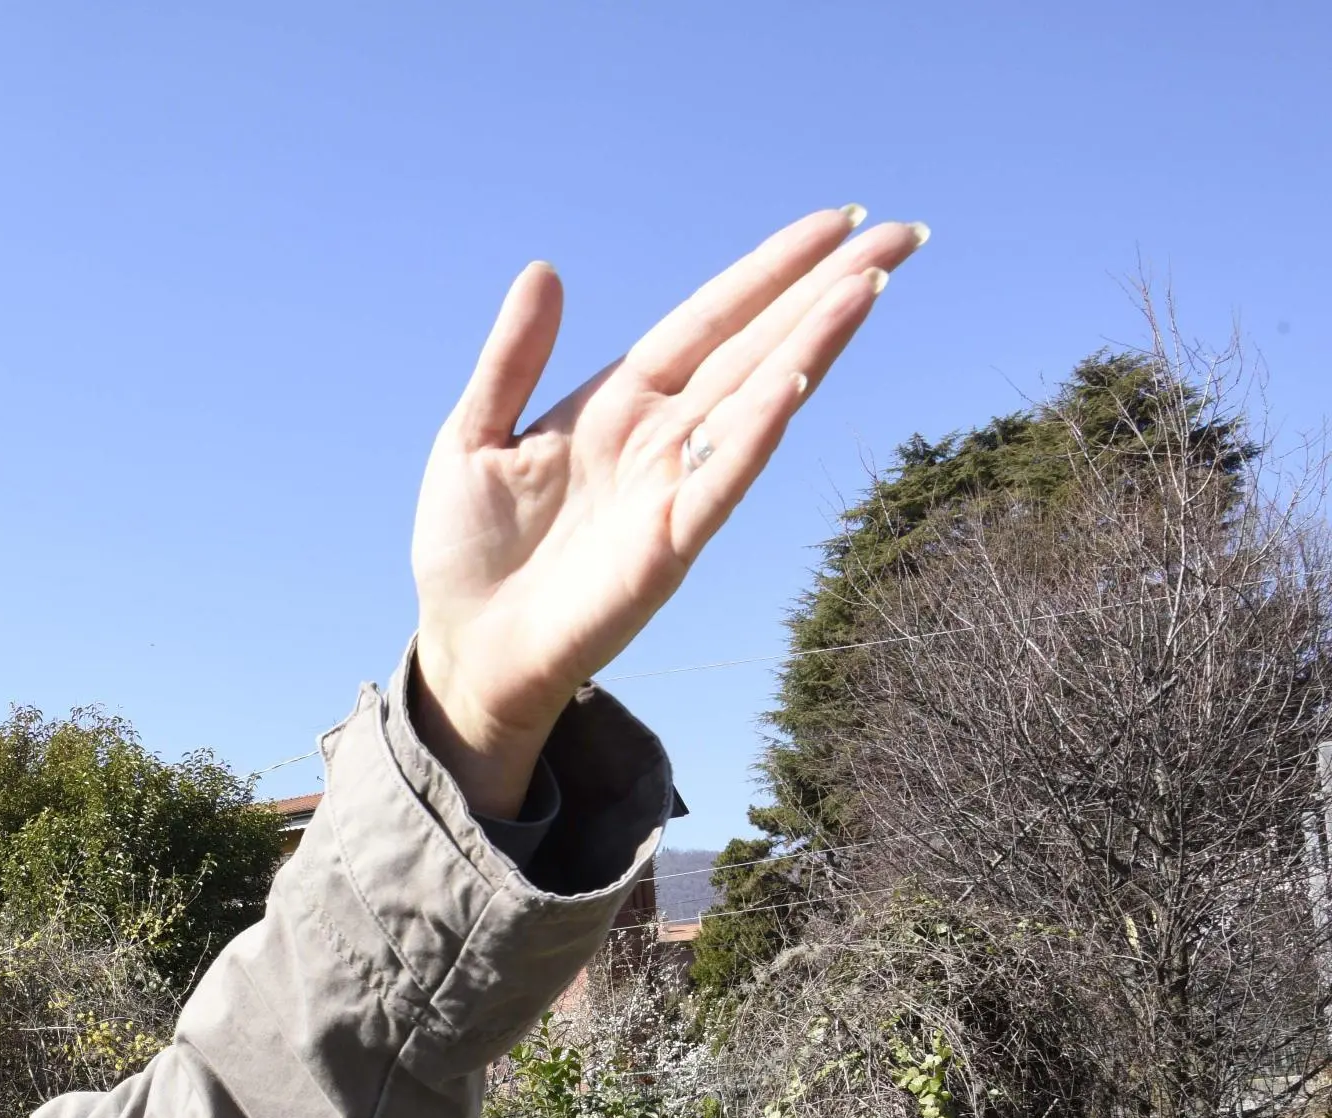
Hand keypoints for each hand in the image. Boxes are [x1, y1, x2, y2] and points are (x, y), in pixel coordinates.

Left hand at [410, 207, 926, 815]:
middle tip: (902, 235)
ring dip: (812, 344)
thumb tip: (545, 269)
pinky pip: (719, 483)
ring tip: (867, 287)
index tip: (837, 221)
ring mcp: (671, 490)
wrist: (464, 648)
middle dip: (826, 291)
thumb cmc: (468, 550)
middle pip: (757, 347)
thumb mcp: (473, 436)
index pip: (710, 320)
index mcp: (619, 405)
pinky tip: (792, 383)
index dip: (770, 272)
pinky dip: (753, 434)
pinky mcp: (667, 548)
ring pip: (756, 402)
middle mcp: (660, 439)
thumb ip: (512, 359)